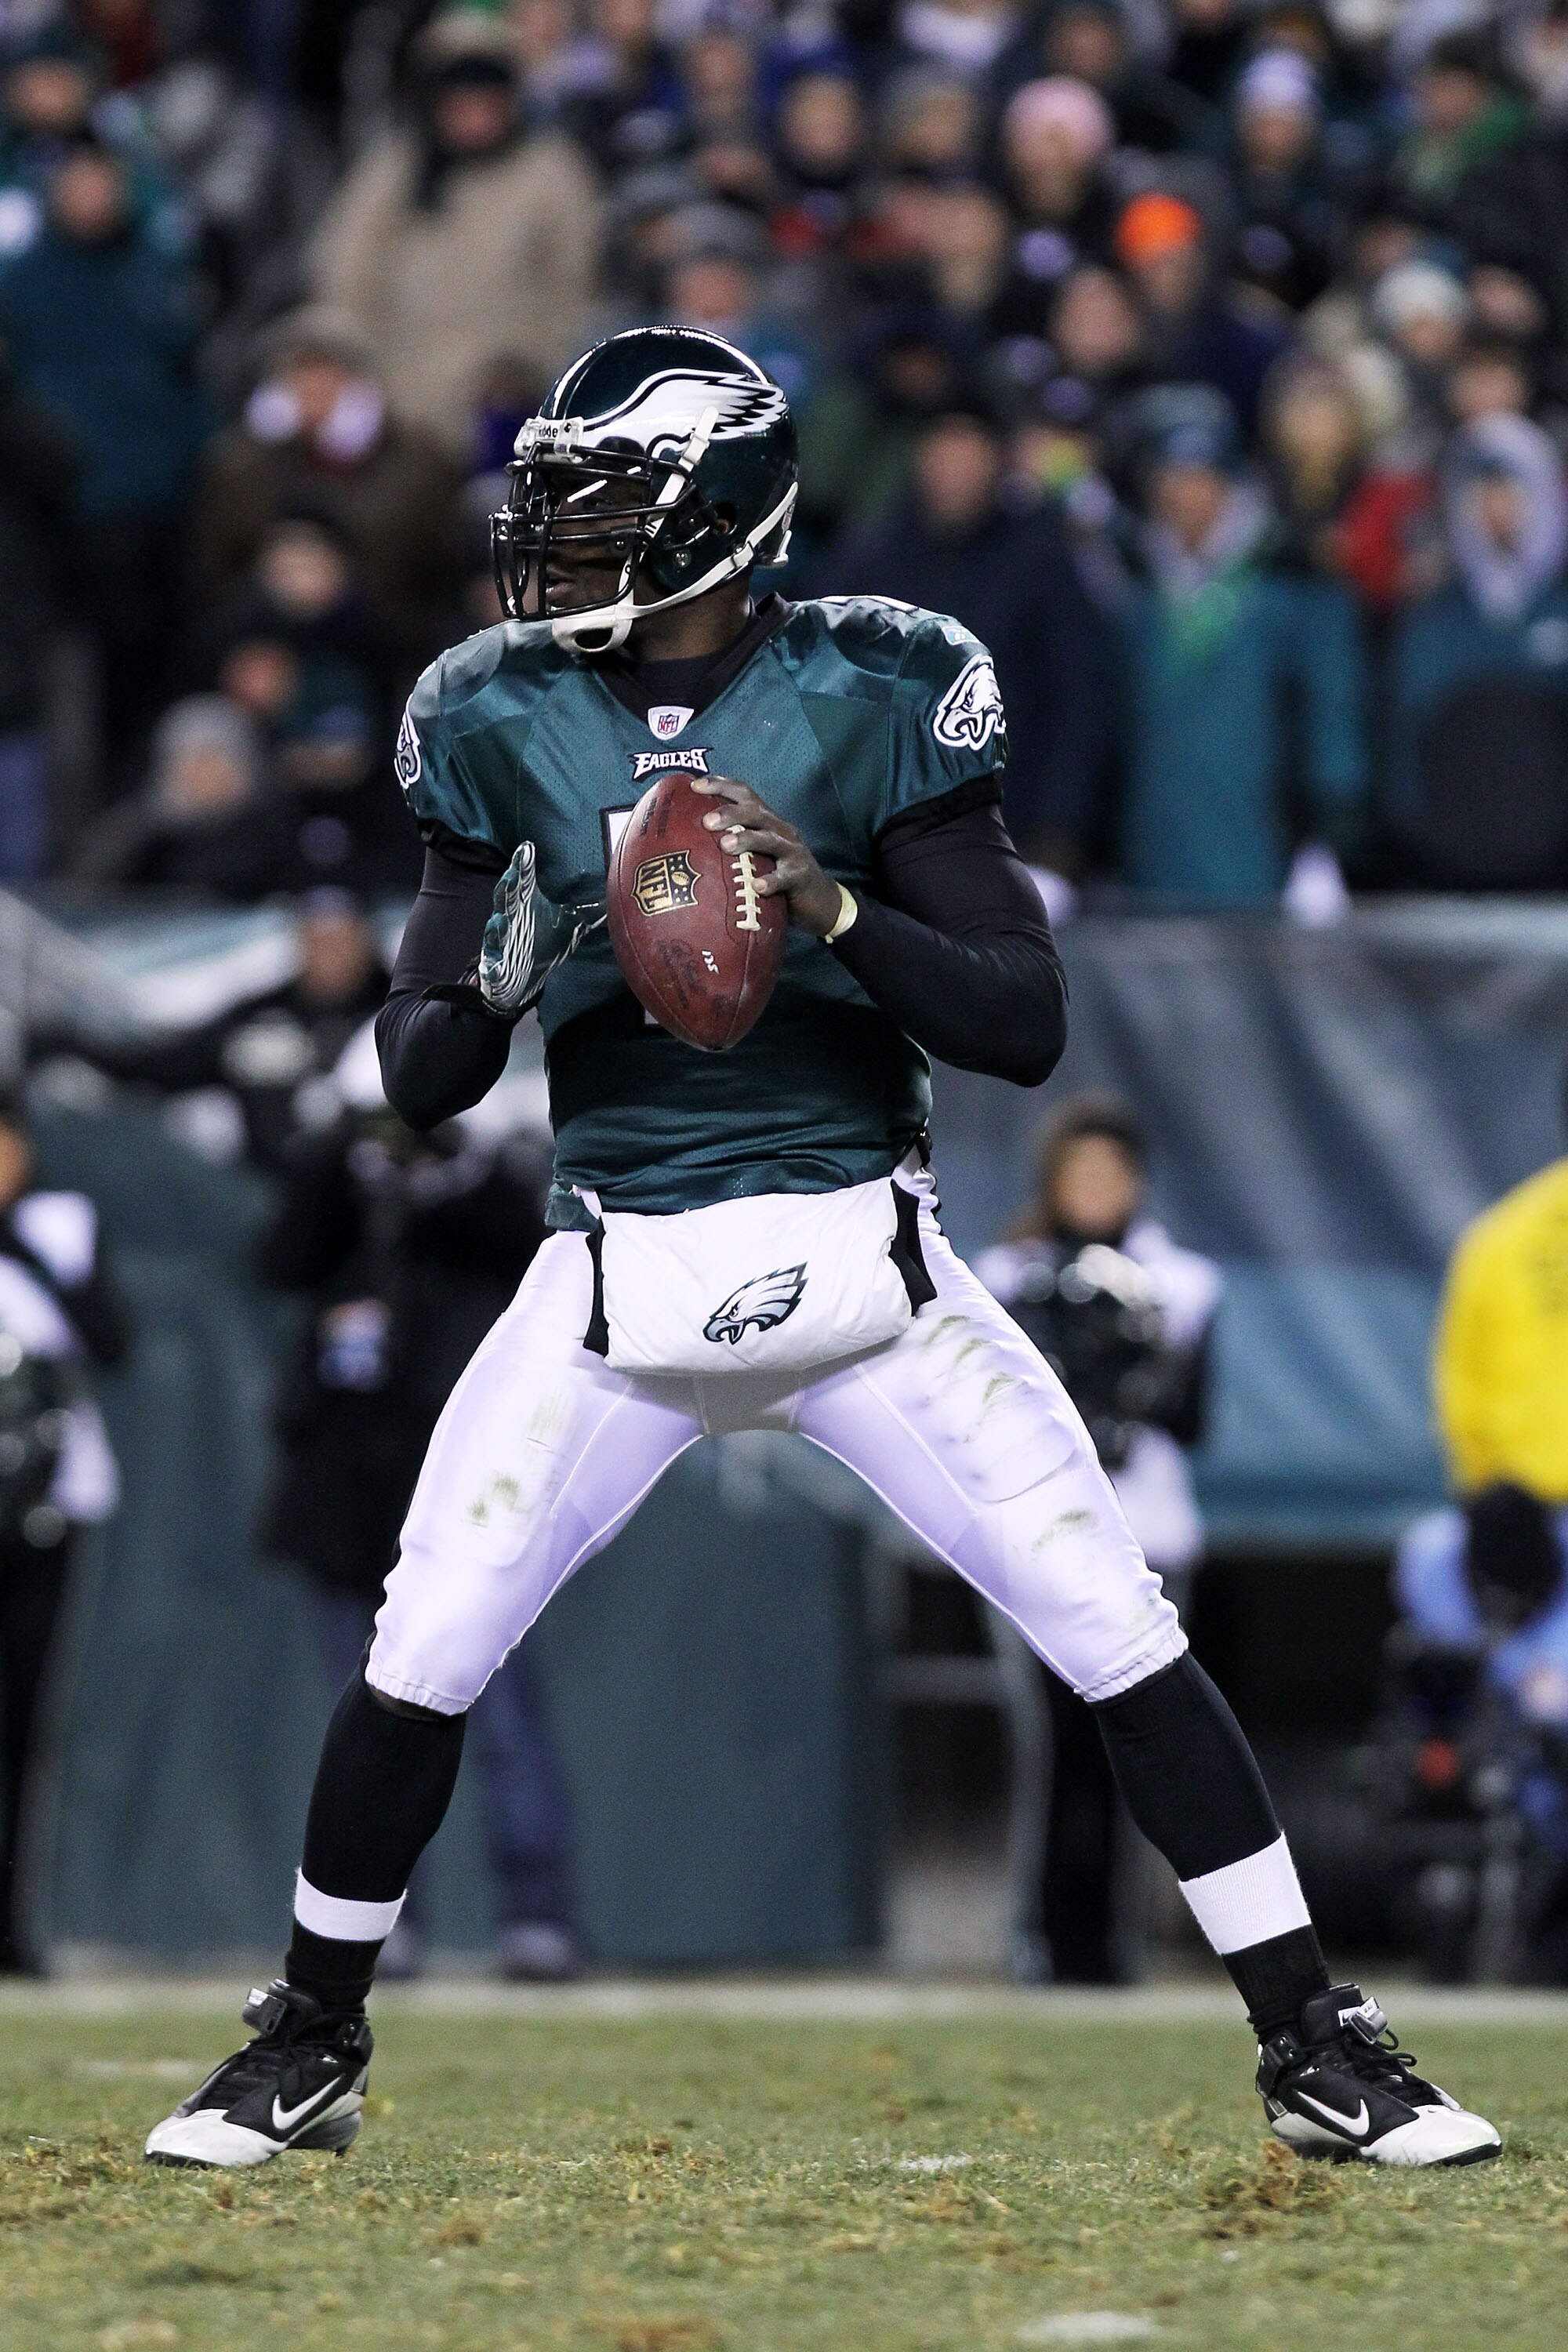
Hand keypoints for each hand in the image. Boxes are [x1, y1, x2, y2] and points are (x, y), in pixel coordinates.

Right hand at [479, 840, 602, 1017]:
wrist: (521, 978)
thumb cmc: (543, 944)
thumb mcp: (567, 927)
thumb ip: (586, 913)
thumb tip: (614, 900)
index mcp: (525, 904)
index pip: (523, 880)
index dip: (523, 865)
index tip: (527, 849)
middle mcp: (510, 918)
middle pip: (506, 899)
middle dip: (507, 888)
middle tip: (512, 876)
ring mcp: (499, 941)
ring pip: (495, 931)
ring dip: (497, 926)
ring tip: (502, 921)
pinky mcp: (495, 965)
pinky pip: (492, 965)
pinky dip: (492, 967)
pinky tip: (493, 967)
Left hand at [692, 776, 841, 936]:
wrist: (820, 899)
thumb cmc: (778, 874)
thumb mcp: (758, 855)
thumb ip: (734, 844)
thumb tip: (689, 843)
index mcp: (767, 821)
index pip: (744, 794)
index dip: (720, 785)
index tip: (694, 785)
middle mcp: (781, 830)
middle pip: (755, 813)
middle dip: (730, 812)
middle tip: (706, 821)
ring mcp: (793, 852)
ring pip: (769, 840)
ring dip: (747, 839)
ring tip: (726, 845)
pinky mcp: (801, 875)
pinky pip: (785, 877)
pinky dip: (771, 881)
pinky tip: (757, 887)